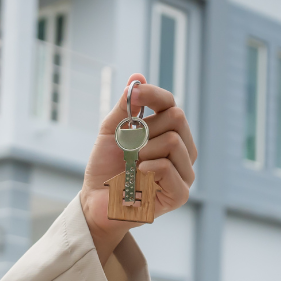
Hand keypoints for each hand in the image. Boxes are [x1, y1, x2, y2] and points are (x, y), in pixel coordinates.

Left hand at [81, 74, 196, 263]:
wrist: (96, 202)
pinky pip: (169, 167)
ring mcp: (184, 174)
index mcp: (169, 134)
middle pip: (177, 118)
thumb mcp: (112, 131)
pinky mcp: (179, 194)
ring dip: (144, 150)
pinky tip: (139, 176)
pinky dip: (149, 168)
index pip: (171, 104)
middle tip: (130, 147)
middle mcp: (183, 152)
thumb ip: (126, 106)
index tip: (136, 92)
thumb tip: (138, 77)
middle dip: (146, 129)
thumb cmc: (105, 168)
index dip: (154, 95)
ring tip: (133, 165)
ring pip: (174, 141)